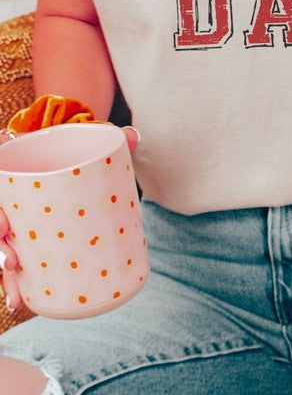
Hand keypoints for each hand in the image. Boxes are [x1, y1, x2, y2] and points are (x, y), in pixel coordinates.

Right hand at [0, 124, 138, 312]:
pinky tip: (20, 301)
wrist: (67, 149)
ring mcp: (17, 219)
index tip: (4, 225)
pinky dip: (16, 282)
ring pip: (2, 248)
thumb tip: (132, 136)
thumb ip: (107, 134)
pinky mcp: (29, 237)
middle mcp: (10, 198)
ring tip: (16, 297)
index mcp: (14, 170)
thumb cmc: (72, 145)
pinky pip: (17, 261)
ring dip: (5, 276)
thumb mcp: (86, 137)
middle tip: (11, 262)